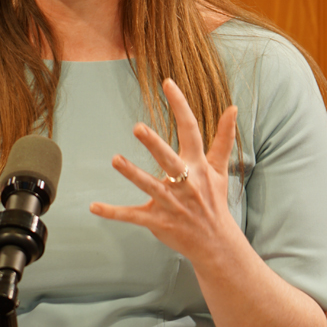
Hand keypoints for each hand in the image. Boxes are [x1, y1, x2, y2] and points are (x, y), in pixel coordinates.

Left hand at [90, 78, 238, 263]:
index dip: (180, 106)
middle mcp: (185, 183)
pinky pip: (132, 216)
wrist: (217, 243)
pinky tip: (94, 207)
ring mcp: (171, 203)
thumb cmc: (214, 201)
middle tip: (138, 127)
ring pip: (150, 187)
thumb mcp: (220, 169)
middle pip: (169, 160)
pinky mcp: (158, 221)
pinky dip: (113, 212)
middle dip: (155, 144)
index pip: (191, 130)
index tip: (167, 83)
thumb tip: (233, 107)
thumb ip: (224, 138)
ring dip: (133, 174)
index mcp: (198, 166)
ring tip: (115, 160)